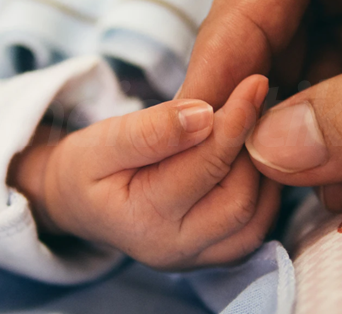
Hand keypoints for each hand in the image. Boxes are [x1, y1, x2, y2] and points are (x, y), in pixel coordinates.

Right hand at [12, 76, 279, 269]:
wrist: (79, 202)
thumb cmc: (87, 167)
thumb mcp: (104, 141)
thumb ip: (151, 130)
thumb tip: (205, 115)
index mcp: (143, 219)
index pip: (205, 166)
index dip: (235, 121)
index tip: (254, 82)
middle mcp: (173, 249)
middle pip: (238, 199)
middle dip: (252, 148)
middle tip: (253, 105)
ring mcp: (194, 258)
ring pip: (255, 219)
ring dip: (262, 171)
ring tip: (250, 130)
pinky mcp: (210, 256)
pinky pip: (253, 230)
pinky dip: (262, 193)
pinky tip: (249, 160)